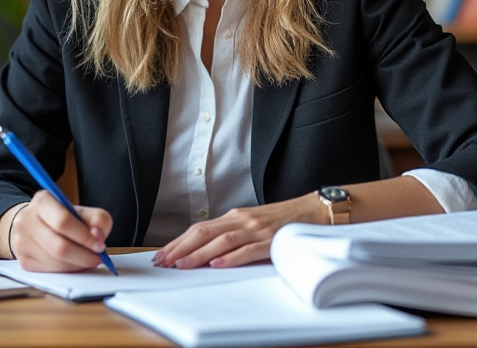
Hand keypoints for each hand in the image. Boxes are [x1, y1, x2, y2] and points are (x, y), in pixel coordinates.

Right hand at [10, 190, 113, 272]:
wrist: (37, 224)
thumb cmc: (63, 217)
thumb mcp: (83, 211)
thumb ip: (98, 219)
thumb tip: (98, 236)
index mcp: (42, 201)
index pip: (63, 221)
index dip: (84, 236)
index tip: (99, 244)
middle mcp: (26, 220)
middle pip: (59, 246)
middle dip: (84, 255)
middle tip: (97, 257)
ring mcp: (21, 242)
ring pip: (55, 262)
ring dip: (77, 265)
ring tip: (87, 259)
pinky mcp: (23, 260)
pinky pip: (50, 271)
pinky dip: (67, 270)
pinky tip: (73, 262)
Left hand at [152, 192, 321, 269]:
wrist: (314, 211)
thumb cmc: (281, 221)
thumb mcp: (252, 224)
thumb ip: (231, 234)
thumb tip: (205, 250)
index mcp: (235, 217)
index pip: (200, 228)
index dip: (179, 241)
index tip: (162, 253)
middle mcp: (242, 220)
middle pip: (204, 233)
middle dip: (181, 248)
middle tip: (163, 261)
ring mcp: (256, 230)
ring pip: (222, 241)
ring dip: (199, 254)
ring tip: (183, 265)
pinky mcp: (272, 240)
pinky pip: (249, 250)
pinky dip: (231, 258)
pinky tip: (218, 264)